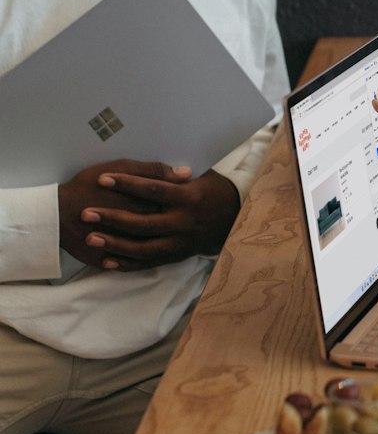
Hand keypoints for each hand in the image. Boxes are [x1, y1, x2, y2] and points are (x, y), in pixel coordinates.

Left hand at [67, 160, 239, 270]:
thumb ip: (174, 176)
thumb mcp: (199, 179)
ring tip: (91, 237)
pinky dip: (127, 264)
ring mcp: (178, 244)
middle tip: (86, 213)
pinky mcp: (176, 257)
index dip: (126, 184)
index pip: (152, 189)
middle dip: (112, 218)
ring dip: (114, 244)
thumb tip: (161, 169)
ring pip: (142, 248)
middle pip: (142, 222)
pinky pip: (148, 263)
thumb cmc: (215, 193)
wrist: (236, 220)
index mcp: (187, 199)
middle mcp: (182, 224)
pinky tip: (107, 261)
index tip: (103, 179)